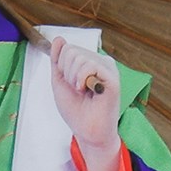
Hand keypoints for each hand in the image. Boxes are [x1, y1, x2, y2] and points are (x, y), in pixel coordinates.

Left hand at [47, 31, 125, 170]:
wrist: (86, 131)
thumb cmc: (75, 109)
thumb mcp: (60, 80)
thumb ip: (57, 59)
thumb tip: (58, 39)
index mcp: (90, 61)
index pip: (67, 48)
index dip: (61, 67)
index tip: (70, 84)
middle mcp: (101, 61)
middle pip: (71, 51)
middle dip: (66, 73)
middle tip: (77, 90)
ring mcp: (108, 68)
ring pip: (78, 57)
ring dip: (73, 79)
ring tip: (83, 92)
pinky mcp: (113, 78)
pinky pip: (90, 66)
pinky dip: (81, 80)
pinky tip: (88, 91)